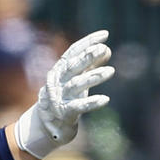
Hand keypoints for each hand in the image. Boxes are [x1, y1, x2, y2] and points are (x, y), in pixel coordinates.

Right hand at [13, 30, 114, 158]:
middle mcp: (58, 81)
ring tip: (111, 70)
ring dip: (94, 76)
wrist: (47, 125)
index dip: (88, 42)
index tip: (105, 35)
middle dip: (88, 56)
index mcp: (60, 70)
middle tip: (103, 49)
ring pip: (76, 84)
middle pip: (73, 66)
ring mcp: (60, 97)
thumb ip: (90, 65)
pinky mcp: (65, 113)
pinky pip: (78, 106)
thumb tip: (106, 49)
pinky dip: (92, 103)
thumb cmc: (65, 97)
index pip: (73, 51)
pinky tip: (105, 99)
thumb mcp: (77, 79)